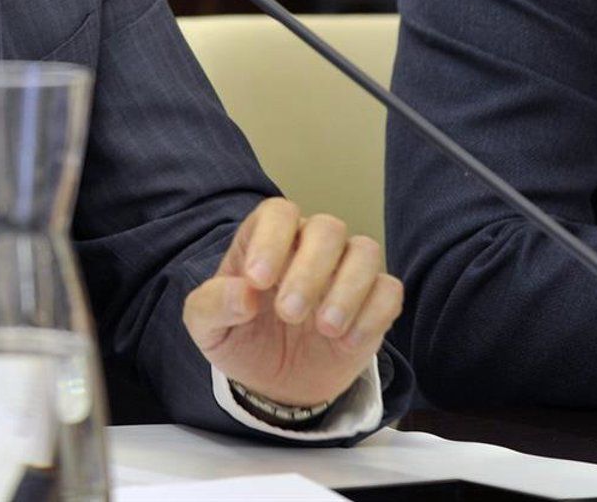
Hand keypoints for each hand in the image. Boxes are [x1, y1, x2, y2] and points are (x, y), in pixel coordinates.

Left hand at [183, 197, 401, 411]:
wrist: (274, 385)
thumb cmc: (241, 340)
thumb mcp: (207, 329)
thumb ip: (212, 305)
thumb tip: (243, 294)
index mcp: (266, 240)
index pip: (279, 212)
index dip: (271, 239)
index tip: (257, 280)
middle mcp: (309, 247)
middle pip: (328, 228)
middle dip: (310, 270)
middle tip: (288, 314)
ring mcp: (346, 273)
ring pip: (366, 251)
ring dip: (348, 288)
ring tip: (325, 328)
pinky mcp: (374, 304)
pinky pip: (389, 291)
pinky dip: (373, 313)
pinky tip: (346, 342)